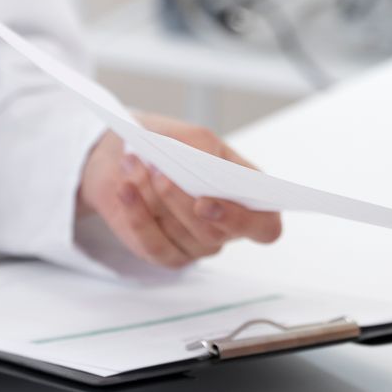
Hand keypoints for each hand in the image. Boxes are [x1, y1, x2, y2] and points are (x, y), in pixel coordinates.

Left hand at [77, 113, 282, 267]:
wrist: (133, 153)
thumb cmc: (175, 145)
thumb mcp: (197, 139)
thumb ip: (207, 155)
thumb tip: (203, 175)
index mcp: (249, 198)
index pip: (266, 227)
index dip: (242, 221)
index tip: (206, 202)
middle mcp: (227, 227)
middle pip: (214, 233)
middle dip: (182, 202)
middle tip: (160, 173)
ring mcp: (197, 245)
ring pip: (181, 236)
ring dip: (154, 198)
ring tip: (134, 164)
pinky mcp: (166, 253)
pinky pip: (154, 244)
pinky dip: (136, 215)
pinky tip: (126, 189)